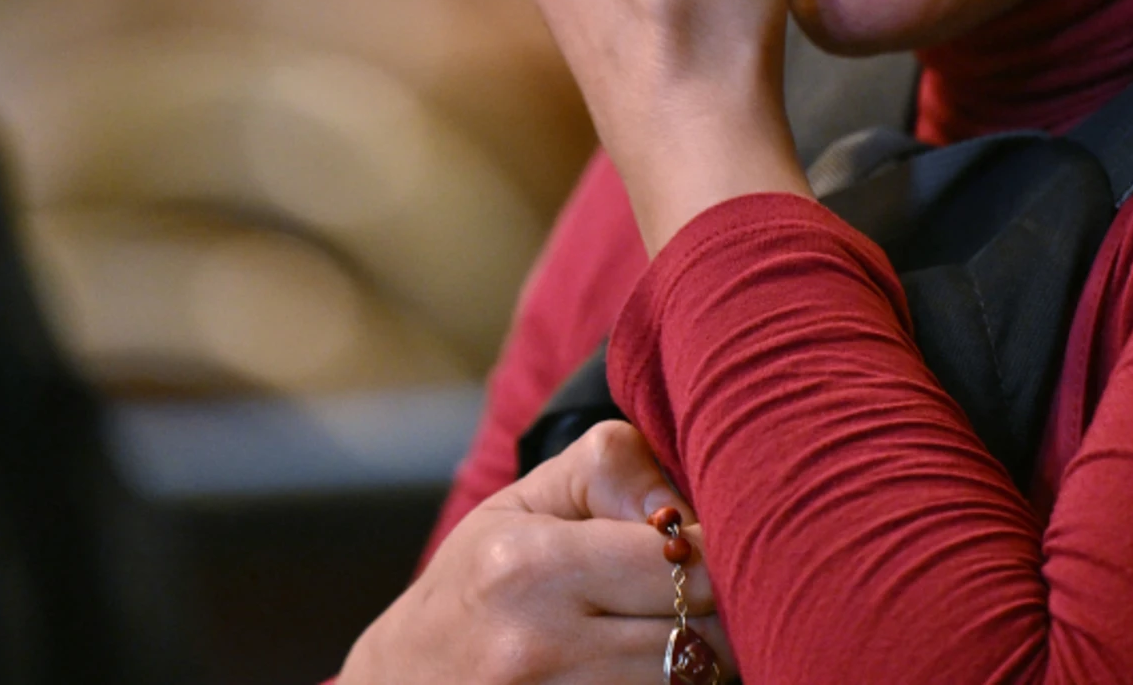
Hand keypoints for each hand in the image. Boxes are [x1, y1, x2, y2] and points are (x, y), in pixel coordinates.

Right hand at [338, 421, 735, 683]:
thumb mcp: (525, 502)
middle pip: (707, 637)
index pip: (687, 561)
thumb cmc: (477, 581)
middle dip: (728, 609)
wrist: (404, 683)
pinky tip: (652, 665)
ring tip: (681, 626)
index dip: (721, 549)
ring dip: (709, 657)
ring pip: (693, 683)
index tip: (708, 543)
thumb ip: (613, 470)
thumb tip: (685, 506)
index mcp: (530, 567)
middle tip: (712, 589)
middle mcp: (539, 647)